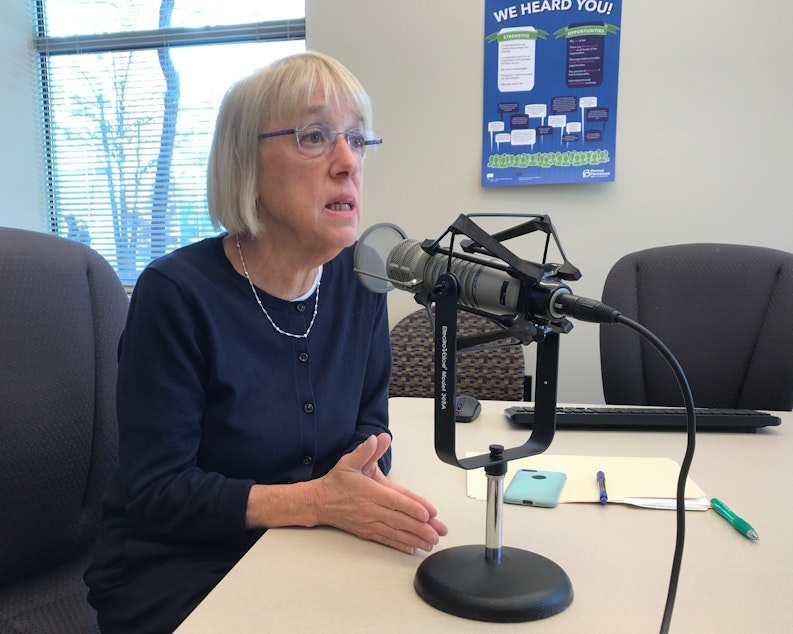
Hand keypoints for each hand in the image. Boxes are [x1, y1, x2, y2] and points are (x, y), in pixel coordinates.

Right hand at [312, 434, 447, 553]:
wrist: (318, 502)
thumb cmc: (336, 482)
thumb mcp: (349, 461)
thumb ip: (366, 451)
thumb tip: (379, 438)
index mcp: (368, 492)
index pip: (394, 500)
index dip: (412, 507)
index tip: (428, 513)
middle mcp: (369, 509)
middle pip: (399, 520)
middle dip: (420, 527)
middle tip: (437, 532)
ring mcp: (368, 522)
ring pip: (395, 532)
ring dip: (414, 538)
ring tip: (430, 542)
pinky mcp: (366, 532)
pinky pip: (385, 539)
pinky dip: (400, 545)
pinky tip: (412, 548)